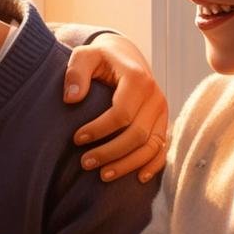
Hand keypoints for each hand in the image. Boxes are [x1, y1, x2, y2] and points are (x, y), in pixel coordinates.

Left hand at [64, 32, 168, 183]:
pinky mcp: (162, 122)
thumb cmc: (99, 57)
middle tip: (85, 163)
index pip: (121, 113)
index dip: (99, 130)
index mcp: (137, 79)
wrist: (124, 55)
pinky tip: (138, 178)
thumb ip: (76, 72)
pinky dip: (152, 165)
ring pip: (151, 146)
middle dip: (111, 152)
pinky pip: (162, 148)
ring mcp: (162, 112)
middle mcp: (155, 97)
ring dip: (128, 164)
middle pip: (137, 134)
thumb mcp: (84, 55)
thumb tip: (71, 98)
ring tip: (102, 175)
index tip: (76, 139)